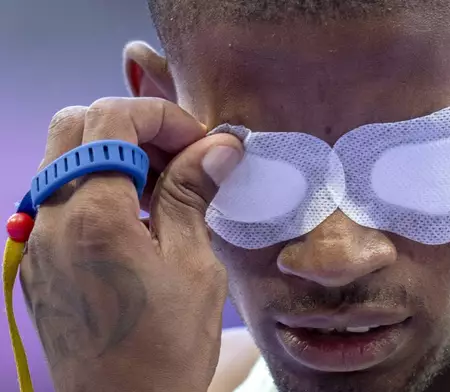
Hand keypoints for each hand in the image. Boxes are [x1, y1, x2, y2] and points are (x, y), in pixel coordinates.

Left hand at [19, 98, 242, 391]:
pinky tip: (139, 215)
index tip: (200, 142)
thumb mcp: (193, 266)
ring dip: (115, 152)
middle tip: (179, 153)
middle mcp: (51, 218)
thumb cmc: (166, 349)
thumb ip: (193, 195)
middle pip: (76, 125)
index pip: (112, 121)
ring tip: (164, 185)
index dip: (162, 117)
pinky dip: (99, 183)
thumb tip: (218, 147)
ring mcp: (37, 239)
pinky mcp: (38, 258)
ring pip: (63, 156)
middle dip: (133, 126)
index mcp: (93, 216)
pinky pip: (60, 194)